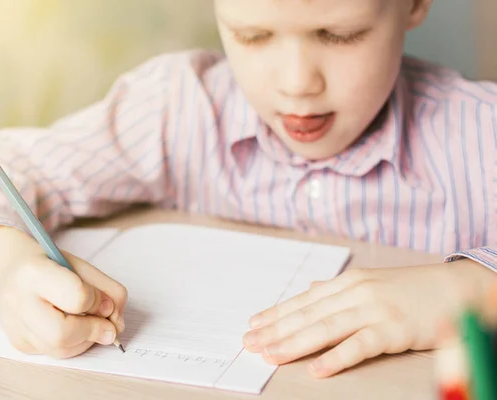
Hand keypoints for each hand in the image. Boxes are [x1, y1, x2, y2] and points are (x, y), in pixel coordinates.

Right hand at [0, 249, 126, 357]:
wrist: (12, 270)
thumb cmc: (52, 266)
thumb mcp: (83, 266)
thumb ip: (109, 291)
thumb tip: (117, 325)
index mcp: (34, 272)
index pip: (76, 296)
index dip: (96, 301)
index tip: (101, 299)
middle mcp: (18, 301)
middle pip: (61, 334)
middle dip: (93, 331)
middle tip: (108, 325)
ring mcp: (15, 326)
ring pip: (60, 349)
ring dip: (87, 340)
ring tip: (90, 322)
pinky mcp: (19, 343)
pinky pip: (55, 353)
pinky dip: (74, 344)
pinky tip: (73, 326)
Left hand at [243, 260, 494, 377]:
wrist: (455, 287)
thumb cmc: (411, 288)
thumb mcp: (371, 282)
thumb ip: (339, 289)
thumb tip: (313, 288)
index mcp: (348, 282)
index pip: (303, 300)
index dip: (276, 313)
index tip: (253, 325)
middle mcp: (355, 292)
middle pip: (307, 314)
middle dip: (275, 329)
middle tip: (250, 343)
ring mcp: (374, 309)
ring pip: (325, 327)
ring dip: (294, 342)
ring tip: (270, 355)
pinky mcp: (393, 329)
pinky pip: (359, 345)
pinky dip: (336, 357)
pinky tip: (316, 369)